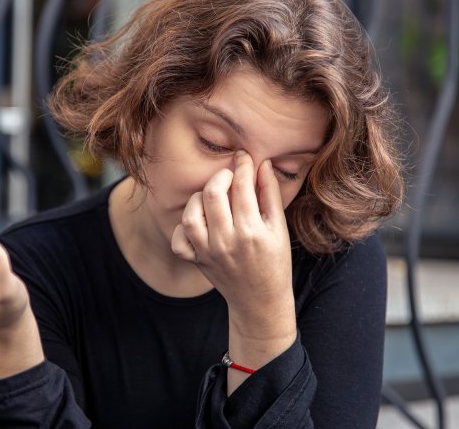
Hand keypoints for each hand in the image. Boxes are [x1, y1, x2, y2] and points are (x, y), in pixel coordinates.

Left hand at [171, 150, 295, 340]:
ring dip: (200, 198)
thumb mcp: (279, 228)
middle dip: (220, 176)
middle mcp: (226, 241)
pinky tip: (200, 221)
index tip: (244, 156)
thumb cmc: (274, 262)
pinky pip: (179, 239)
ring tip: (214, 196)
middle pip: (212, 194)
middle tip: (229, 174)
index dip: (243, 165)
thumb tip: (263, 164)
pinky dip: (184, 227)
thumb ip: (270, 194)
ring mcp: (208, 253)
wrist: (260, 301)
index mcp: (251, 232)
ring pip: (191, 213)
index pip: (242, 186)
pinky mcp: (197, 261)